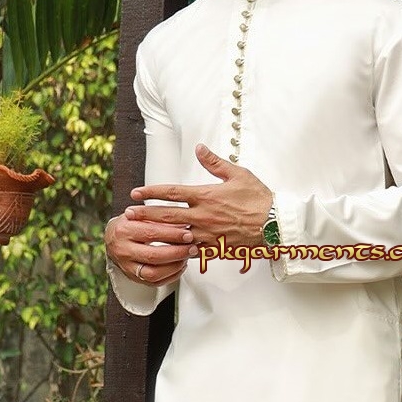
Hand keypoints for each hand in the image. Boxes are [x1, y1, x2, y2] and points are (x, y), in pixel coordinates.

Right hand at [104, 212, 192, 287]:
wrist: (112, 239)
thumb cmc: (129, 224)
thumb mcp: (140, 215)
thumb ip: (159, 219)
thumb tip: (184, 224)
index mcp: (124, 230)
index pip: (151, 233)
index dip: (173, 235)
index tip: (188, 234)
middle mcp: (123, 250)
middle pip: (153, 256)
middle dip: (177, 252)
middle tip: (192, 247)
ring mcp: (127, 267)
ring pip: (153, 273)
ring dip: (175, 266)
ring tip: (187, 257)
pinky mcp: (133, 278)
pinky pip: (154, 283)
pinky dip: (171, 276)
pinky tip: (180, 266)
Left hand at [125, 144, 272, 248]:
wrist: (274, 224)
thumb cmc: (259, 198)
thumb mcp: (238, 174)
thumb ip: (215, 163)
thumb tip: (199, 148)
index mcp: (205, 195)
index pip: (171, 192)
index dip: (151, 192)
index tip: (136, 192)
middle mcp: (202, 215)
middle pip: (166, 215)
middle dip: (144, 214)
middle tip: (127, 214)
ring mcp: (207, 234)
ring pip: (174, 235)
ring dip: (155, 234)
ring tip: (139, 234)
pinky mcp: (215, 247)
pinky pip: (191, 251)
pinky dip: (177, 251)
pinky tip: (165, 252)